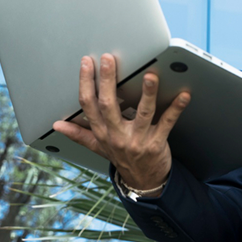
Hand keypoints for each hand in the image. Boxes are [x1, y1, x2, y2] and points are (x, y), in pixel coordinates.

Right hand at [53, 54, 189, 190]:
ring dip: (147, 93)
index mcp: (102, 132)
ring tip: (150, 75)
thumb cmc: (122, 158)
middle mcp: (117, 135)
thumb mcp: (98, 147)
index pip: (88, 105)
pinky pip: (167, 123)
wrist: (144, 182)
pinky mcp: (157, 143)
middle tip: (108, 59)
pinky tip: (183, 95)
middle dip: (107, 81)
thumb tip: (57, 124)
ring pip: (142, 113)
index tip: (86, 62)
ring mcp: (137, 140)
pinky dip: (176, 109)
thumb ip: (79, 134)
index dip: (85, 83)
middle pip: (109, 105)